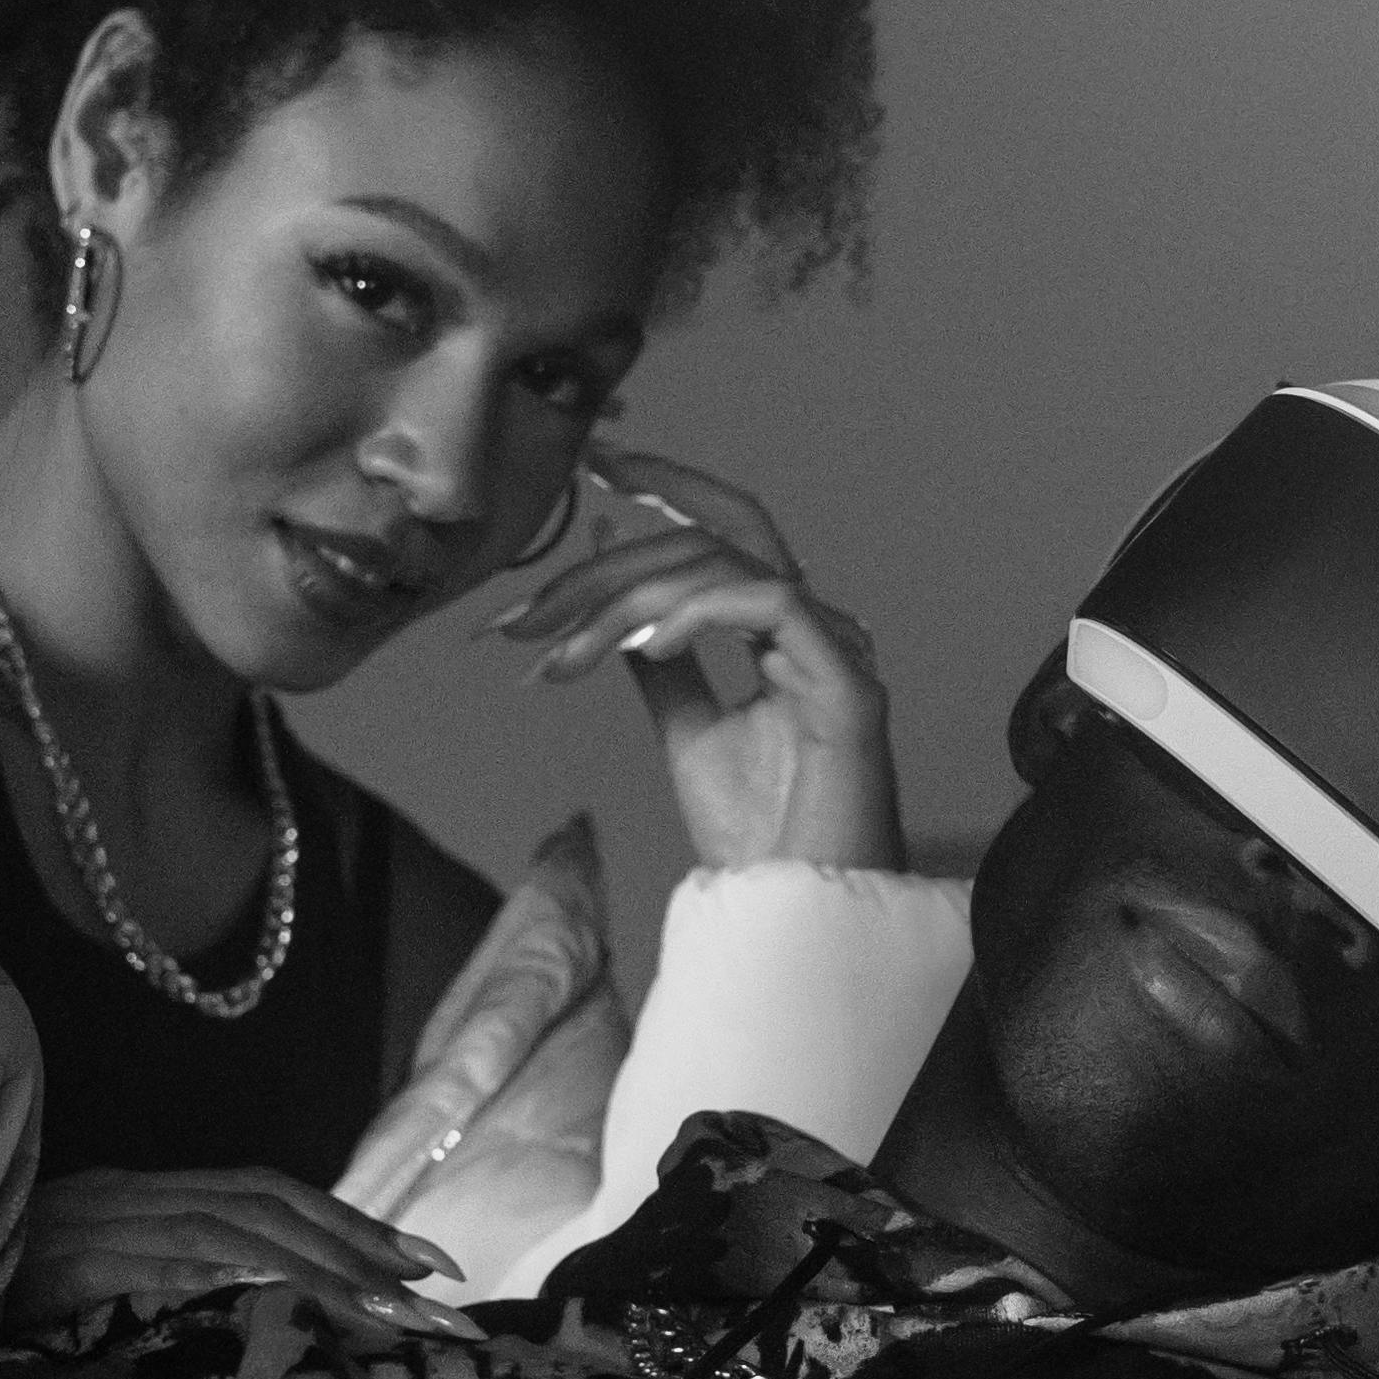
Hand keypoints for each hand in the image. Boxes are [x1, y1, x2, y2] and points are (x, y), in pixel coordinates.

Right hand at [8, 1165, 468, 1336]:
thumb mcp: (88, 1291)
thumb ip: (161, 1283)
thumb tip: (245, 1305)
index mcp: (144, 1201)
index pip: (268, 1198)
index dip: (350, 1222)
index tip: (423, 1263)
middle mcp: (133, 1197)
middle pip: (271, 1203)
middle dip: (364, 1241)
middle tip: (442, 1288)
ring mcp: (103, 1221)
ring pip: (235, 1226)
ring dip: (322, 1264)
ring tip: (395, 1306)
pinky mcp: (72, 1257)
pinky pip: (167, 1257)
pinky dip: (234, 1271)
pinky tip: (288, 1293)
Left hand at [490, 451, 902, 872]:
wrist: (798, 914)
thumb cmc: (758, 836)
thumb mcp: (684, 729)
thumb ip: (656, 657)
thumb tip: (612, 589)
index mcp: (780, 631)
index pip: (724, 529)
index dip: (666, 483)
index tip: (593, 463)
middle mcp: (815, 627)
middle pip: (713, 538)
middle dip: (610, 560)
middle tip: (528, 609)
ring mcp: (838, 652)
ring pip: (728, 567)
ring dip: (629, 601)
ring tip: (563, 657)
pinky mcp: (850, 686)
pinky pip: (770, 606)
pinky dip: (699, 612)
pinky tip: (644, 645)